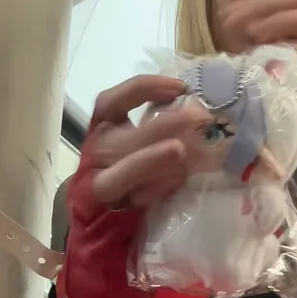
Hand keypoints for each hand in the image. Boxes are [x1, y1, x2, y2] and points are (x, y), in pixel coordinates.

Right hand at [78, 75, 212, 210]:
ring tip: (182, 150)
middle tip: (199, 119)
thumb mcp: (142, 137)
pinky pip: (134, 195)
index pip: (111, 101)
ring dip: (155, 159)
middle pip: (122, 137)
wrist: (111, 210)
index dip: (143, 90)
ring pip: (124, 169)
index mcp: (103, 125)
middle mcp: (97, 149)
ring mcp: (101, 180)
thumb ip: (161, 122)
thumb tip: (198, 108)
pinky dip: (159, 186)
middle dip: (161, 126)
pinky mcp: (114, 206)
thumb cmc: (136, 164)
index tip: (180, 87)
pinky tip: (180, 177)